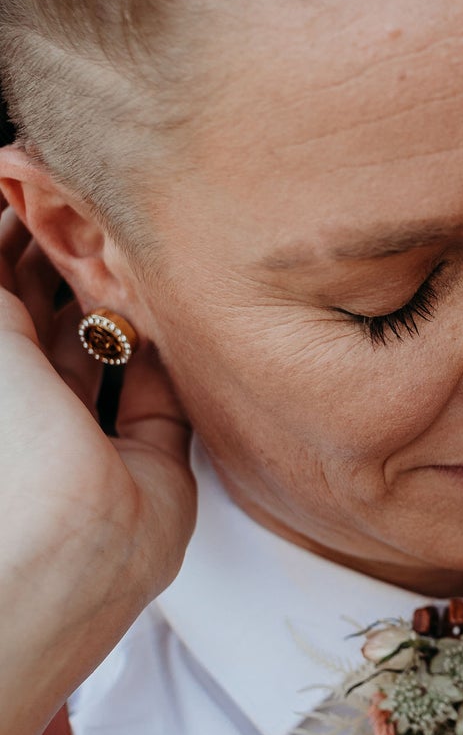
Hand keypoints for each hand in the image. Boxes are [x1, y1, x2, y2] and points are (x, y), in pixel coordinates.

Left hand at [0, 210, 195, 734]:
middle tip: (102, 195)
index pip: (1, 285)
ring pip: (111, 342)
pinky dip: (171, 345)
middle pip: (50, 309)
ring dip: (125, 294)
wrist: (44, 561)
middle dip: (73, 255)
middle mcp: (27, 403)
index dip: (18, 227)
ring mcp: (87, 430)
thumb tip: (1, 189)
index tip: (41, 174)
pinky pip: (164, 385)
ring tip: (140, 234)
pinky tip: (172, 297)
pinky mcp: (150, 457)